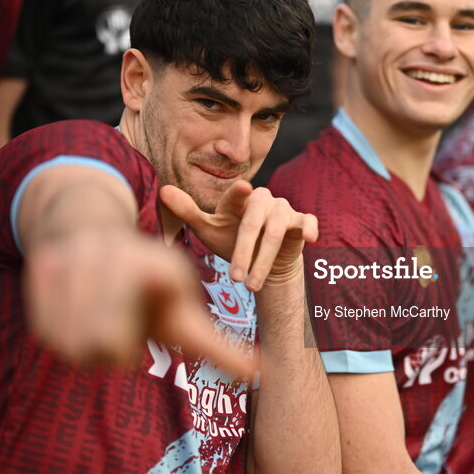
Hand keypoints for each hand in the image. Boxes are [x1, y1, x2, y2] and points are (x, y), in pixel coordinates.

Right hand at [24, 228, 252, 376]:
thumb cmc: (149, 291)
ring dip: (81, 345)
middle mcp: (119, 254)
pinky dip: (57, 332)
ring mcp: (77, 256)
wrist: (97, 239)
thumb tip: (262, 372)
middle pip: (102, 345)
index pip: (138, 337)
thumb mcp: (185, 317)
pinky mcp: (43, 262)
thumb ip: (220, 348)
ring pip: (70, 339)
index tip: (126, 348)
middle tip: (112, 335)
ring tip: (95, 322)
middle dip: (105, 350)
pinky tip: (72, 313)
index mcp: (161, 269)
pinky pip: (45, 328)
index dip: (125, 350)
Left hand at [160, 181, 317, 290]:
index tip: (242, 189)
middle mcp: (263, 200)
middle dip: (244, 251)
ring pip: (276, 231)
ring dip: (264, 260)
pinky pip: (308, 222)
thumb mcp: (209, 230)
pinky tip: (310, 239)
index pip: (236, 197)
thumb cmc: (232, 242)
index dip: (238, 194)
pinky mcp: (301, 223)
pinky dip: (309, 228)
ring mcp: (284, 210)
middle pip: (254, 222)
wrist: (263, 263)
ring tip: (251, 285)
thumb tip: (163, 191)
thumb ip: (188, 212)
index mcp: (240, 200)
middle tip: (234, 277)